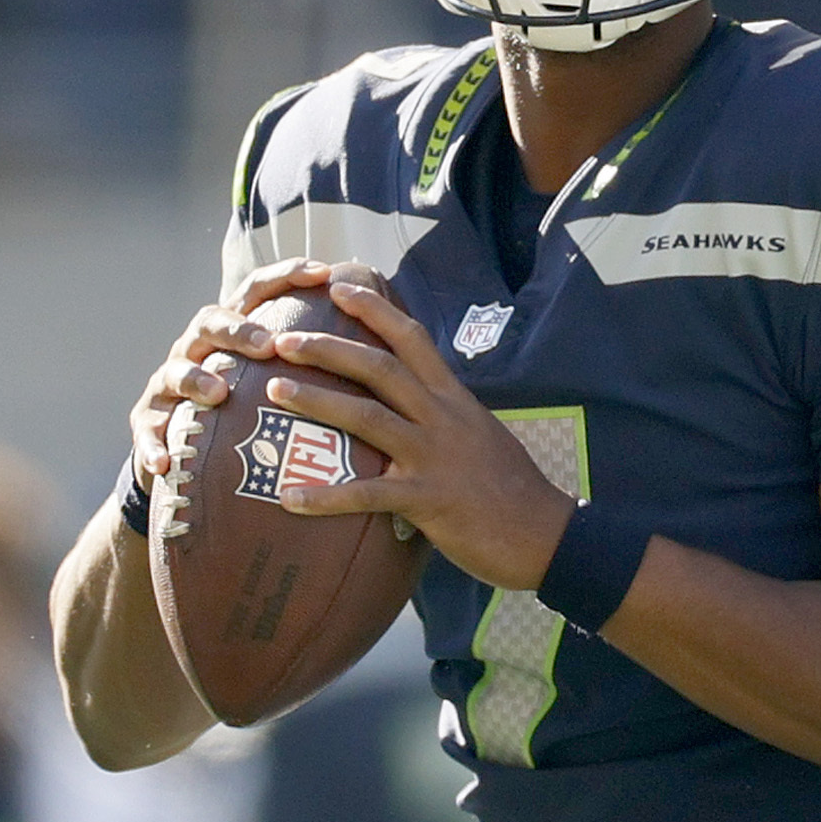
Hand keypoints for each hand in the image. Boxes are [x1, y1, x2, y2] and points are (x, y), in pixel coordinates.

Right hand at [129, 258, 335, 490]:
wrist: (185, 454)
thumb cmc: (243, 411)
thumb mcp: (270, 380)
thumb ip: (310, 362)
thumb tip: (384, 347)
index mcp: (231, 332)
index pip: (256, 291)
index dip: (286, 277)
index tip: (322, 272)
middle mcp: (195, 348)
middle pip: (210, 322)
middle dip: (238, 329)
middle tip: (267, 343)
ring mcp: (167, 385)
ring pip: (175, 372)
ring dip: (195, 379)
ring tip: (217, 394)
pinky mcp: (147, 423)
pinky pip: (146, 432)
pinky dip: (152, 446)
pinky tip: (165, 463)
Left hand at [264, 281, 576, 592]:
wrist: (547, 535)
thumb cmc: (513, 490)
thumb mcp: (481, 435)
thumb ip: (444, 416)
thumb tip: (412, 405)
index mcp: (454, 398)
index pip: (412, 339)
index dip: (375, 310)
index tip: (339, 286)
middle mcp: (443, 417)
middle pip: (380, 368)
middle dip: (329, 348)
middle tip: (284, 339)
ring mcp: (435, 456)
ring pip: (368, 418)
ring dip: (318, 401)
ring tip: (274, 391)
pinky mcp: (428, 500)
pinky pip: (367, 494)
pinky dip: (325, 496)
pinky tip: (289, 498)